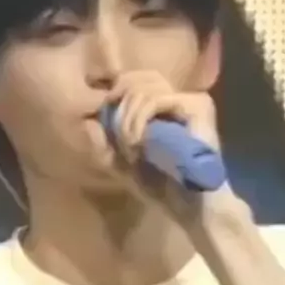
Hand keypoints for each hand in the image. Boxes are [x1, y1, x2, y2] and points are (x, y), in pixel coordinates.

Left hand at [105, 70, 235, 233]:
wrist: (192, 206)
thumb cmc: (163, 187)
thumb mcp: (125, 163)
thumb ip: (107, 142)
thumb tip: (88, 121)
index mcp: (170, 106)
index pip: (138, 79)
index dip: (116, 92)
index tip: (104, 117)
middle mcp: (184, 97)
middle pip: (140, 77)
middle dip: (119, 106)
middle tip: (119, 139)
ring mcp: (193, 100)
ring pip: (143, 89)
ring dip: (126, 119)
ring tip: (130, 147)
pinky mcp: (197, 106)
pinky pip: (154, 100)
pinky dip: (138, 119)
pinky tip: (138, 142)